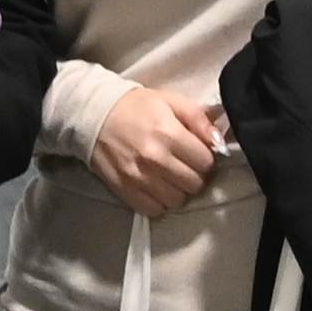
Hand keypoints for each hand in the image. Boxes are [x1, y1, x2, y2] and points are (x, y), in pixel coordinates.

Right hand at [87, 79, 222, 215]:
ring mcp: (138, 178)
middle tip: (184, 165)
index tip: (196, 153)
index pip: (205, 162)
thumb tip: (217, 141)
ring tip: (170, 176)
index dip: (205, 158)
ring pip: (177, 200)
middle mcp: (154, 158)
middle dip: (194, 175)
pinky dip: (159, 202)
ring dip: (178, 190)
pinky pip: (154, 210)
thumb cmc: (136, 107)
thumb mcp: (170, 101)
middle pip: (194, 184)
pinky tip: (156, 186)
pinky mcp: (125, 191)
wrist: (94, 116)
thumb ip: (198, 118)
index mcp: (168, 133)